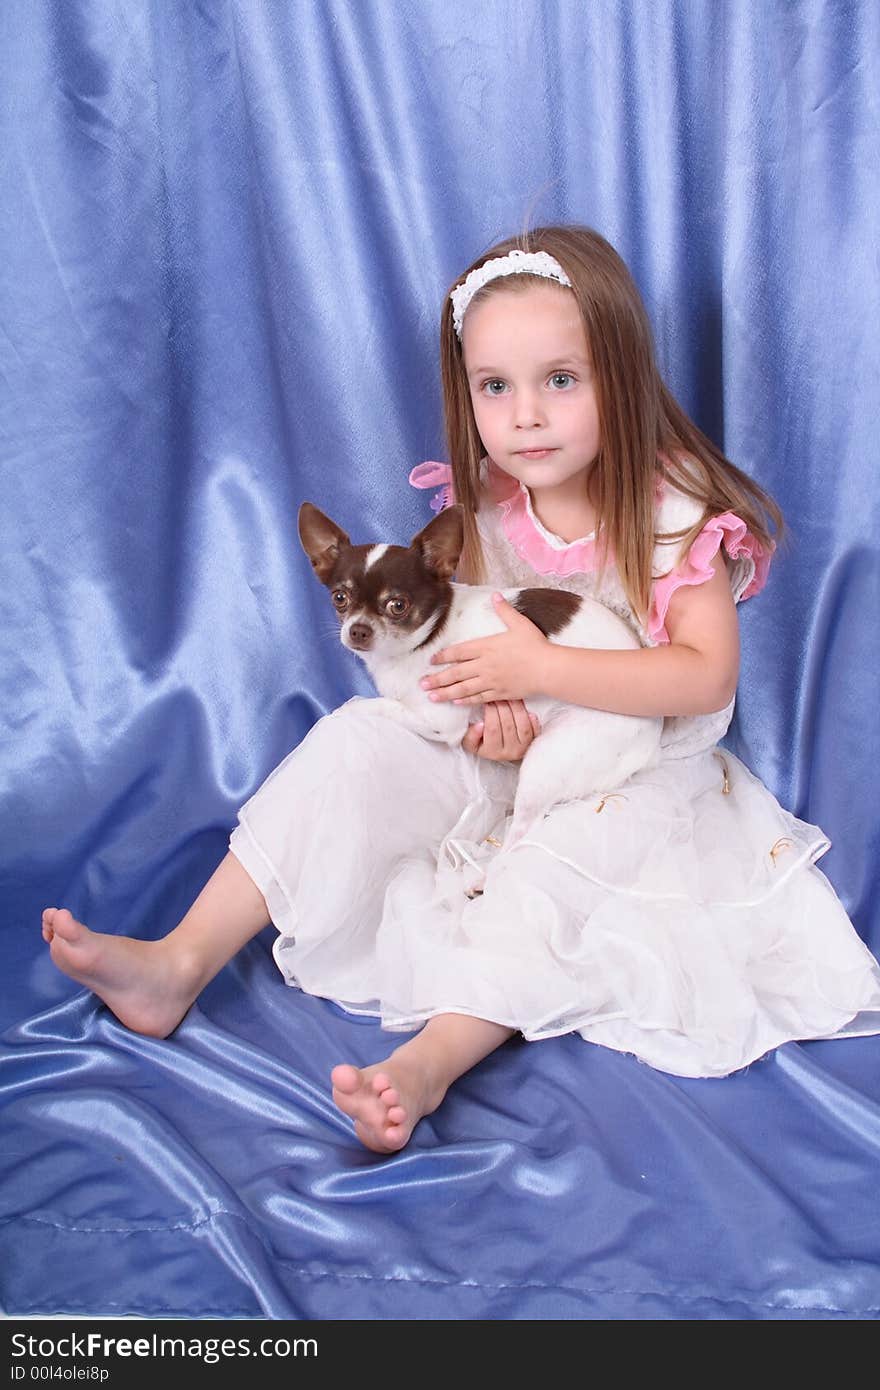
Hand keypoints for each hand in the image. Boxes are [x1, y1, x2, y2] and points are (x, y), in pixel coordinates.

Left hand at [421, 594, 549, 705]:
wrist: (548, 669)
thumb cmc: (535, 645)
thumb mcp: (520, 623)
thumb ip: (504, 610)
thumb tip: (495, 595)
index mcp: (486, 647)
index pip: (458, 652)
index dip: (443, 656)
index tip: (431, 661)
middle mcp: (484, 665)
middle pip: (455, 673)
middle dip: (437, 679)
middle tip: (421, 684)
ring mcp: (491, 681)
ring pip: (463, 688)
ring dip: (445, 693)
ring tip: (431, 696)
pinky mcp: (499, 693)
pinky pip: (478, 698)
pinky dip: (466, 700)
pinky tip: (456, 701)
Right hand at [461, 701, 539, 760]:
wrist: (502, 751)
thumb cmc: (483, 743)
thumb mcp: (471, 743)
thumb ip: (471, 736)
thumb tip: (480, 726)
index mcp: (493, 752)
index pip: (492, 729)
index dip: (490, 712)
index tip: (487, 701)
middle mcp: (510, 752)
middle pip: (508, 725)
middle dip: (503, 707)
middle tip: (498, 695)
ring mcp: (524, 747)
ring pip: (522, 725)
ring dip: (516, 708)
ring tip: (510, 697)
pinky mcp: (534, 742)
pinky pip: (535, 728)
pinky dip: (530, 717)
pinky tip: (523, 707)